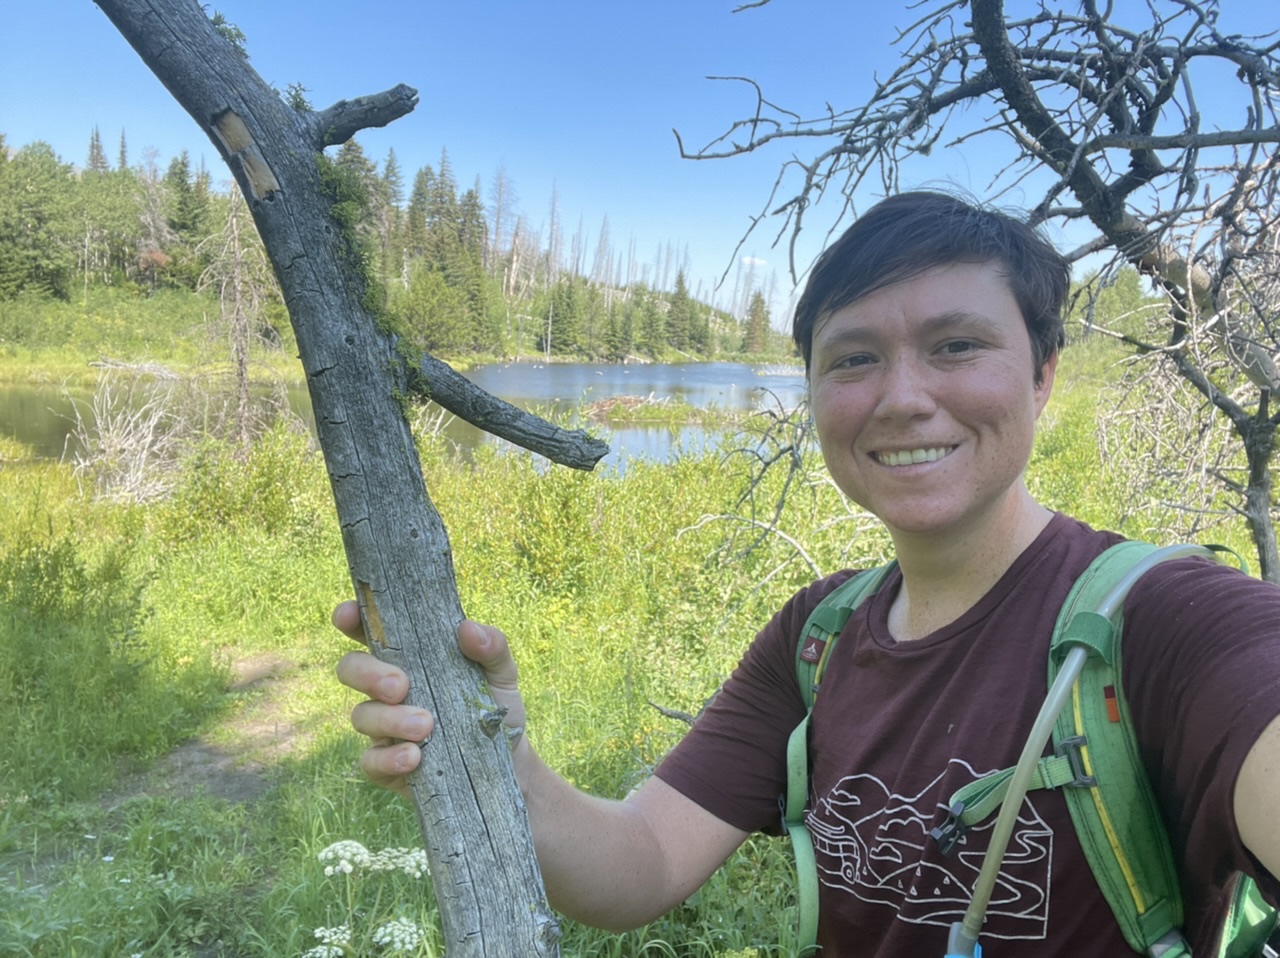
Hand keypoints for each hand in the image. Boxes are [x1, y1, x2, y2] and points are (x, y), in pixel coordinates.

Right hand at [333, 602, 528, 797]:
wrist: (509, 762)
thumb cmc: (494, 706)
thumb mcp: (502, 673)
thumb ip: (492, 648)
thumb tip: (468, 629)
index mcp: (410, 657)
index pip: (369, 630)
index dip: (350, 619)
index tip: (347, 616)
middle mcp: (388, 688)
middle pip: (351, 669)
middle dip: (367, 674)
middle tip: (400, 686)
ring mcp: (384, 727)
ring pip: (361, 715)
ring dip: (390, 719)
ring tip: (426, 726)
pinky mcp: (388, 766)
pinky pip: (370, 761)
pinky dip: (388, 758)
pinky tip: (413, 757)